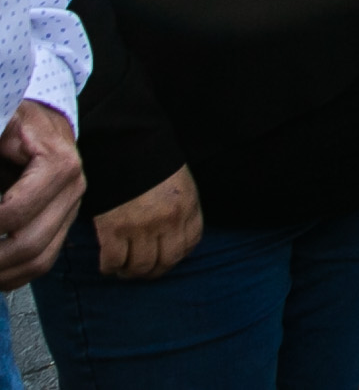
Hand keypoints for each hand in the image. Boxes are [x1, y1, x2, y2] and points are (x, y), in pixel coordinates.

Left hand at [0, 102, 83, 289]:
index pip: (14, 213)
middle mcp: (73, 189)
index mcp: (58, 164)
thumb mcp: (1, 122)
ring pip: (39, 260)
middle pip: (29, 245)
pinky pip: (43, 260)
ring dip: (1, 274)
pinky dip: (12, 275)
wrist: (41, 117)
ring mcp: (71, 207)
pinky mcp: (63, 220)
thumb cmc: (16, 118)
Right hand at [94, 165, 199, 281]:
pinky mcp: (113, 229)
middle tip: (141, 271)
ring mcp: (141, 227)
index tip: (165, 258)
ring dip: (130, 273)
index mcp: (187, 208)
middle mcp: (168, 221)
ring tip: (123, 270)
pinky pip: (114, 261)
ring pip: (139, 267)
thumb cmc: (152, 164)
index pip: (189, 245)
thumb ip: (181, 210)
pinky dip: (110, 268)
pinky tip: (109, 265)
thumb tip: (172, 238)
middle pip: (164, 263)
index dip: (177, 256)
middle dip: (153, 271)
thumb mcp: (180, 185)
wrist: (126, 145)